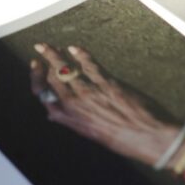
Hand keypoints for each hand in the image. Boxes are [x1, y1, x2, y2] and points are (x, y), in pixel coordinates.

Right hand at [30, 43, 178, 166]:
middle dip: (44, 63)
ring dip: (55, 55)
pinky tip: (74, 47)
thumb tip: (57, 114)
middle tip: (41, 49)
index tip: (36, 69)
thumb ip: (75, 121)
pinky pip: (89, 65)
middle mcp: (77, 107)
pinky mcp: (107, 84)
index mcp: (72, 121)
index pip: (45, 98)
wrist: (148, 138)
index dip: (37, 81)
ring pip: (66, 70)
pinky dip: (80, 54)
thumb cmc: (123, 138)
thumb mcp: (92, 134)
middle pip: (52, 80)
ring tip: (48, 45)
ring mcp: (91, 94)